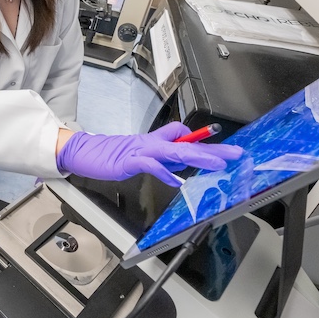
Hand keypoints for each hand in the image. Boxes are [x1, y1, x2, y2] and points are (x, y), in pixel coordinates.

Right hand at [56, 121, 242, 186]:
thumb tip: (179, 166)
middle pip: (187, 144)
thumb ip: (159, 160)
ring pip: (173, 151)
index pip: (182, 137)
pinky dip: (163, 171)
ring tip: (216, 163)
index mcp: (154, 142)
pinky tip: (175, 180)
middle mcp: (151, 143)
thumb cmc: (109, 155)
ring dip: (196, 156)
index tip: (225, 149)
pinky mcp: (128, 160)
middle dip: (212, 149)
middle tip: (234, 154)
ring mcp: (140, 150)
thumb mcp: (139, 157)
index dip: (203, 142)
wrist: (83, 151)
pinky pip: (149, 164)